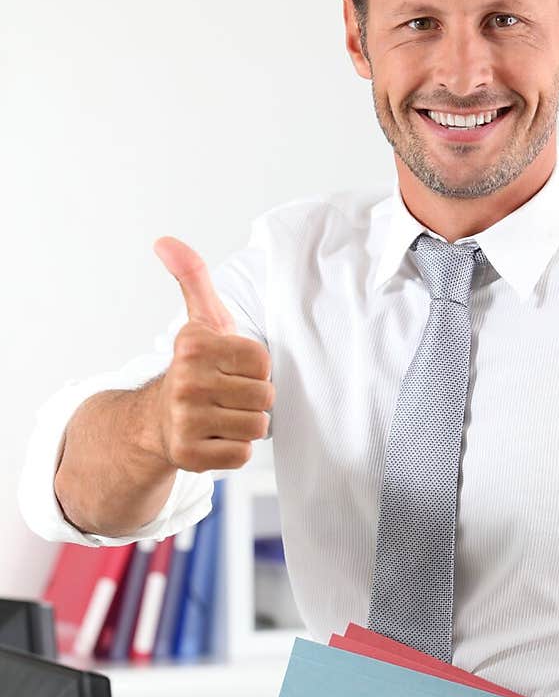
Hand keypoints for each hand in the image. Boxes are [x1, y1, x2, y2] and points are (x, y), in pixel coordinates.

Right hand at [152, 235, 273, 472]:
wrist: (155, 422)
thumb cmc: (194, 369)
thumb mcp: (200, 320)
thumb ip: (193, 277)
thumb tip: (165, 240)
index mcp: (195, 347)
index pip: (263, 362)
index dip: (256, 369)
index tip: (232, 369)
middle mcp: (186, 383)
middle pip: (265, 396)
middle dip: (254, 398)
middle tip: (228, 396)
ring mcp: (185, 421)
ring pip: (257, 426)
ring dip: (246, 424)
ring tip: (222, 416)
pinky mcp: (189, 455)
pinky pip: (242, 454)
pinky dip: (234, 449)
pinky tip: (214, 437)